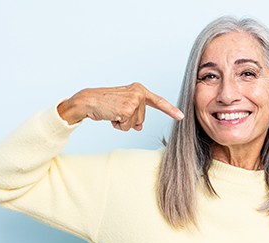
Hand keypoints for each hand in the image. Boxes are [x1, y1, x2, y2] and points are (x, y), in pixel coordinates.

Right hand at [57, 82, 183, 130]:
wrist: (88, 101)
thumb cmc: (105, 104)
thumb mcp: (123, 108)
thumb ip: (135, 115)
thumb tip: (139, 127)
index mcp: (139, 90)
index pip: (158, 101)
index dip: (170, 110)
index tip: (181, 116)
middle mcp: (138, 93)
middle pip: (142, 118)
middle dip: (129, 120)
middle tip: (116, 111)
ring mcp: (134, 101)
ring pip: (135, 124)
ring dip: (123, 123)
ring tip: (113, 113)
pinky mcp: (127, 109)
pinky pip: (127, 126)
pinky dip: (118, 125)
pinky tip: (111, 116)